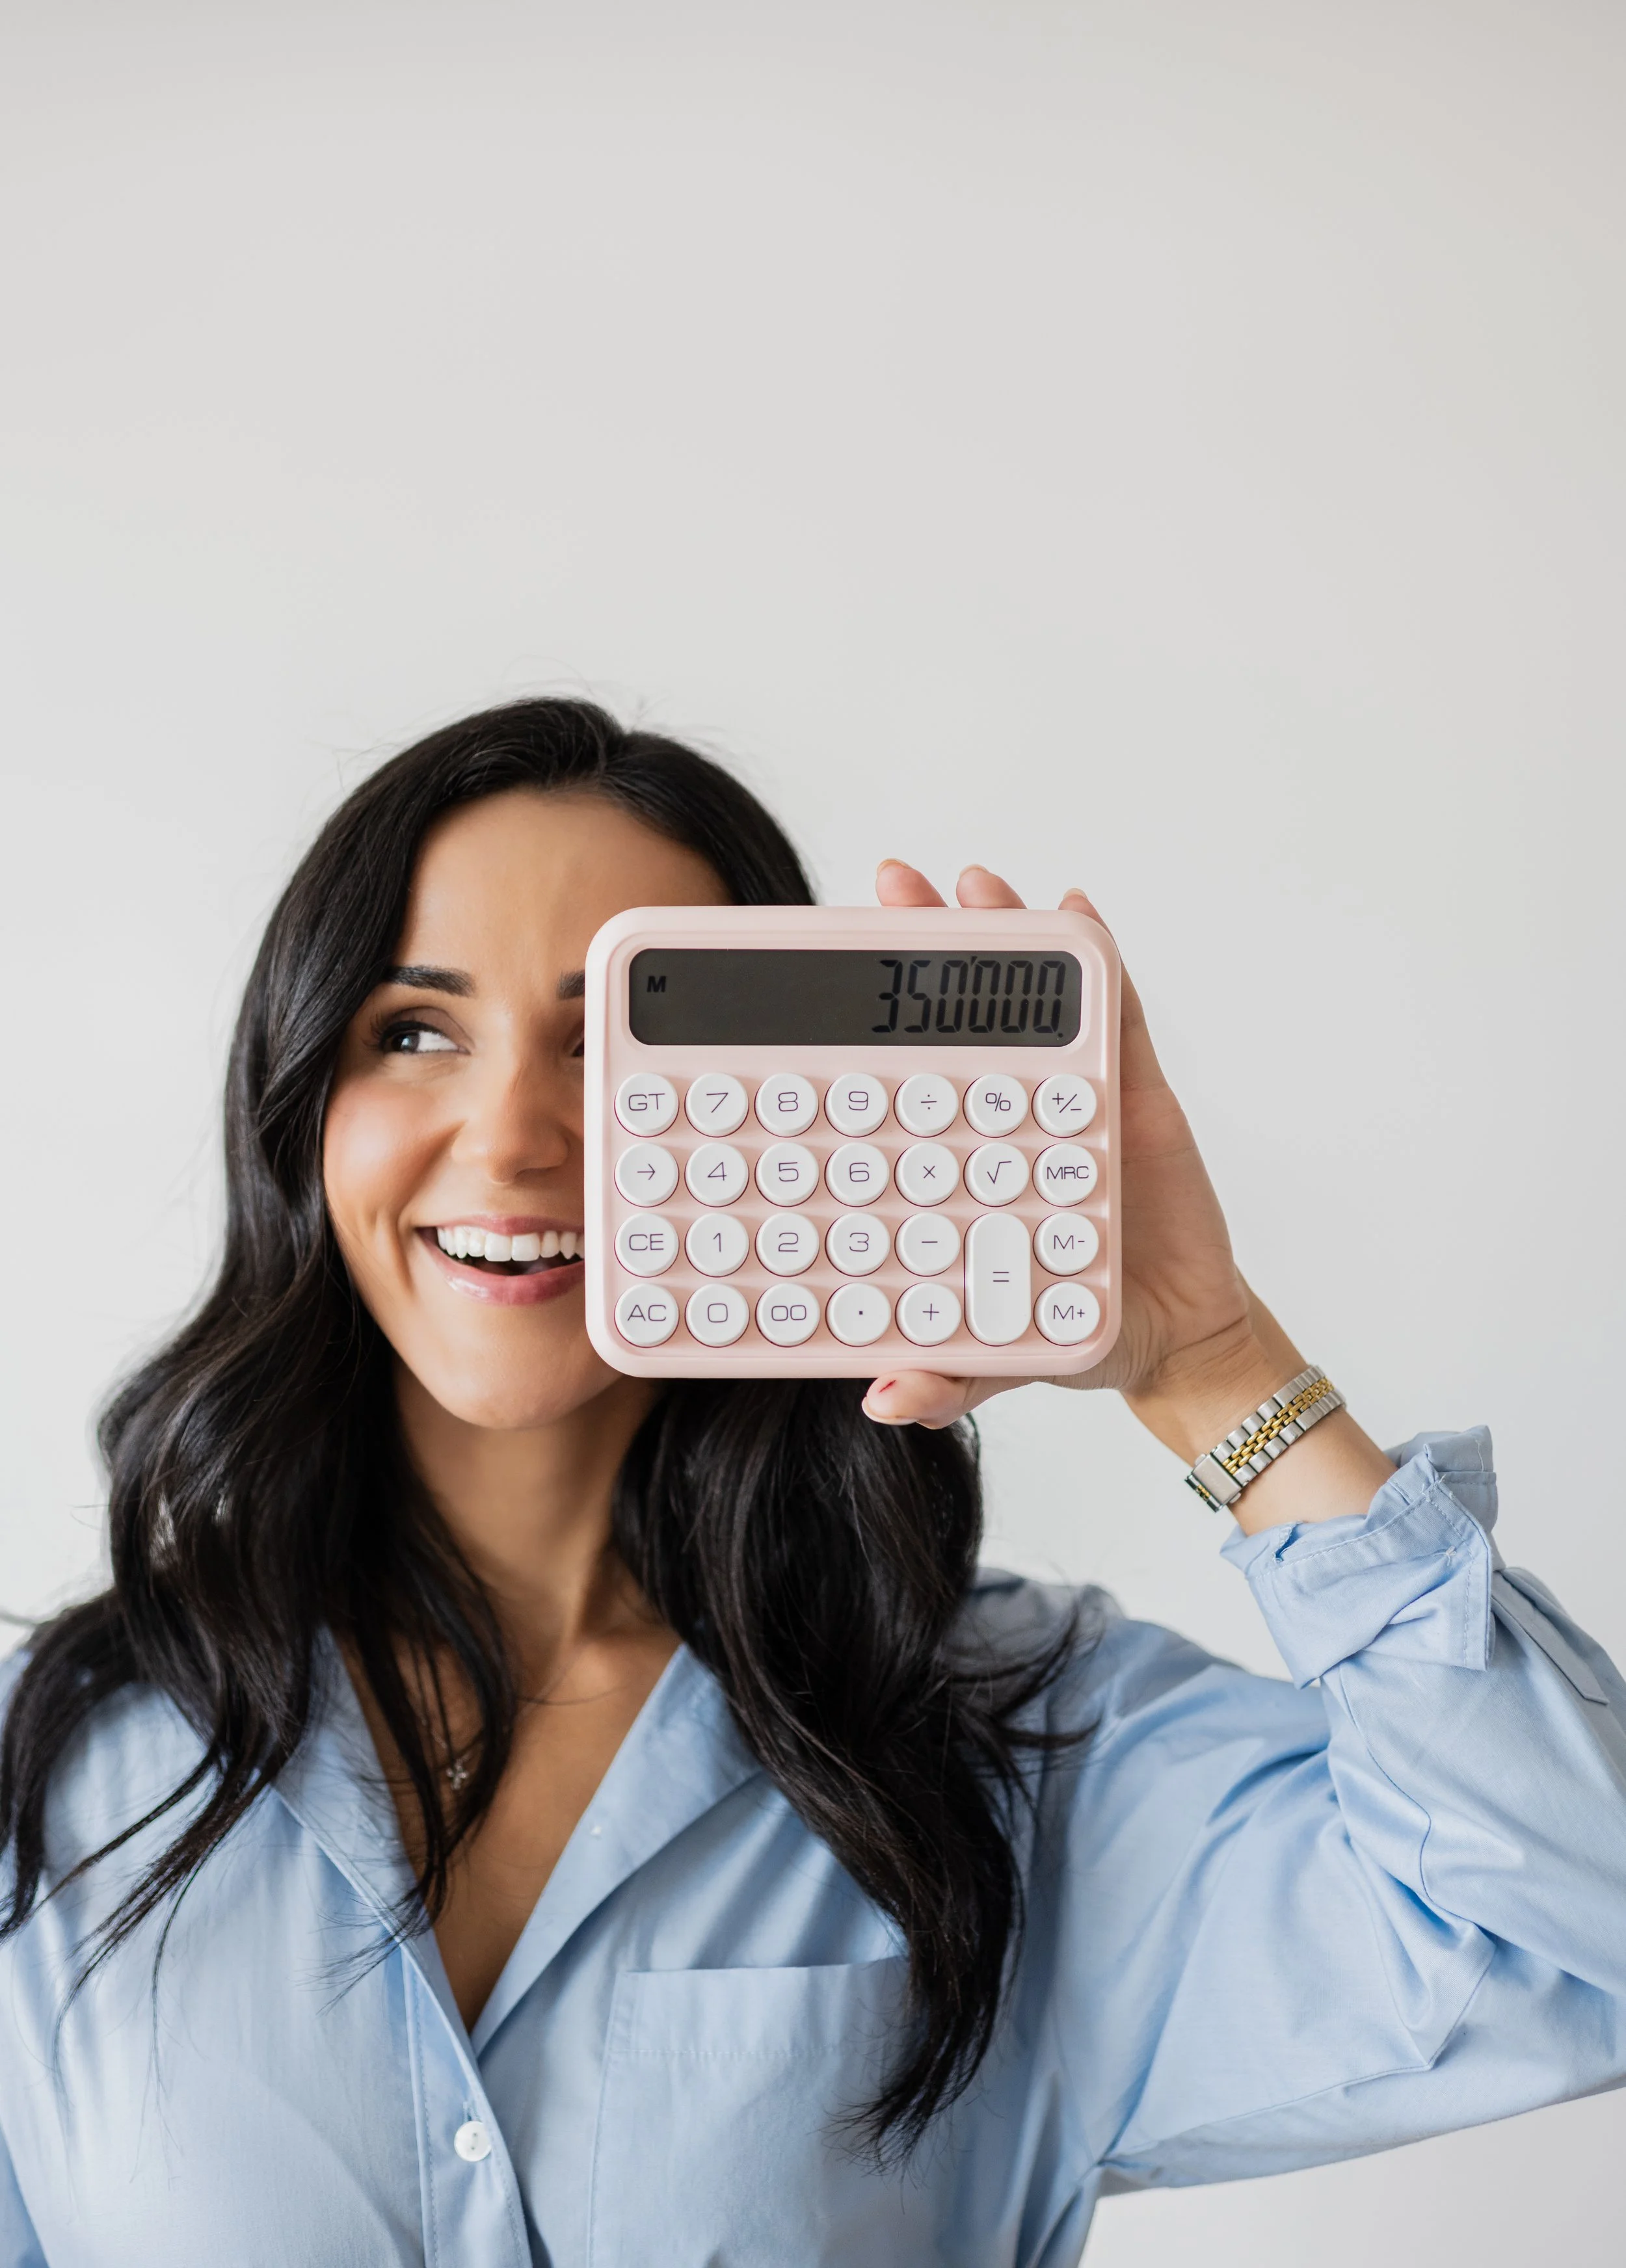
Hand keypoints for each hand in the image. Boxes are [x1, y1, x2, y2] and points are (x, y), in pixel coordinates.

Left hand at [861, 862, 1274, 1455]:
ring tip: (973, 881)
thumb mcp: (995, 1360)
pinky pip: (1118, 1016)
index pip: (905, 1081)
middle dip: (926, 945)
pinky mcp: (1134, 1096)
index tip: (821, 974)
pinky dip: (1099, 962)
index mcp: (958, 1162)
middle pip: (959, 1016)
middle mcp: (1007, 1117)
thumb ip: (947, 1377)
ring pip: (1031, 999)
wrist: (1172, 1342)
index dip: (868, 1027)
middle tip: (889, 886)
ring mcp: (1069, 1098)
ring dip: (1005, 931)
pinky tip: (1076, 909)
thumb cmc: (1071, 1330)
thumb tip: (886, 1400)